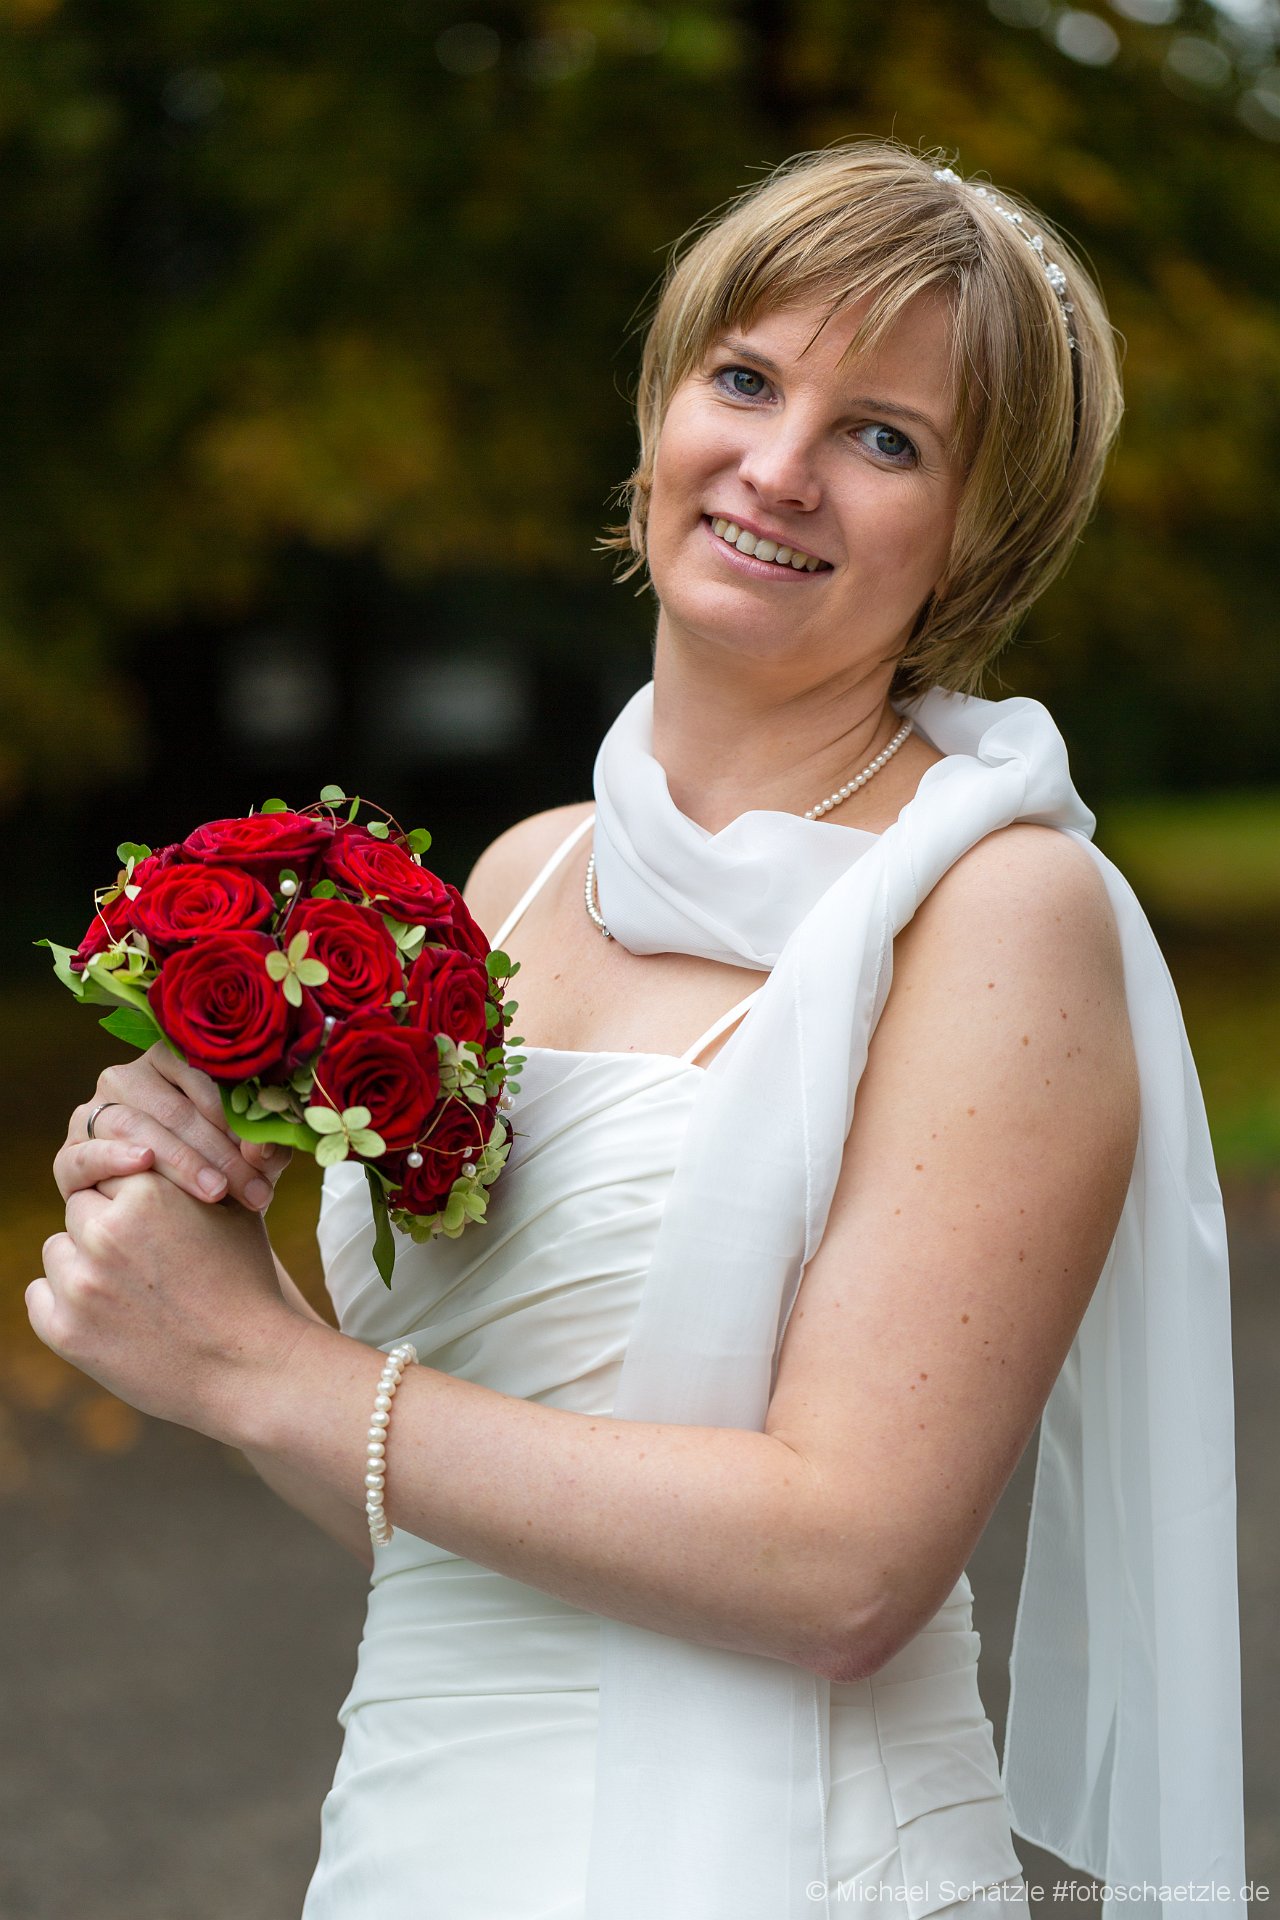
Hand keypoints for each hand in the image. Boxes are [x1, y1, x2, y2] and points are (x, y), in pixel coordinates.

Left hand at [28, 1170, 306, 1444]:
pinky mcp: (65, 1330)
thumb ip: (188, 1171)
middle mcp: (107, 1232)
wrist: (249, 1366)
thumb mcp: (232, 1209)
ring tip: (132, 1290)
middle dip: (106, 1226)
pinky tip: (107, 1314)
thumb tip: (156, 1146)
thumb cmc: (246, 1282)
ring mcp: (82, 1283)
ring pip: (57, 1249)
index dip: (133, 1197)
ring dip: (83, 1262)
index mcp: (148, 1192)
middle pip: (80, 1208)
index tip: (154, 1221)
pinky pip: (38, 1295)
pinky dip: (64, 1303)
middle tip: (145, 1258)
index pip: (110, 1172)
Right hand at [56, 1042, 291, 1215]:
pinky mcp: (70, 1153)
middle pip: (175, 1110)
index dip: (239, 1115)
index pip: (206, 1078)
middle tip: (254, 1189)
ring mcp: (92, 1113)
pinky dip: (114, 1157)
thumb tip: (261, 1146)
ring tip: (216, 1191)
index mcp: (171, 1060)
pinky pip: (86, 1153)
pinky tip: (143, 1162)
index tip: (266, 1150)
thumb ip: (266, 1149)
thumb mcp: (254, 1160)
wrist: (177, 1225)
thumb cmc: (223, 1176)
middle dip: (219, 1153)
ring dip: (181, 1162)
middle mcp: (125, 1078)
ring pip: (135, 1127)